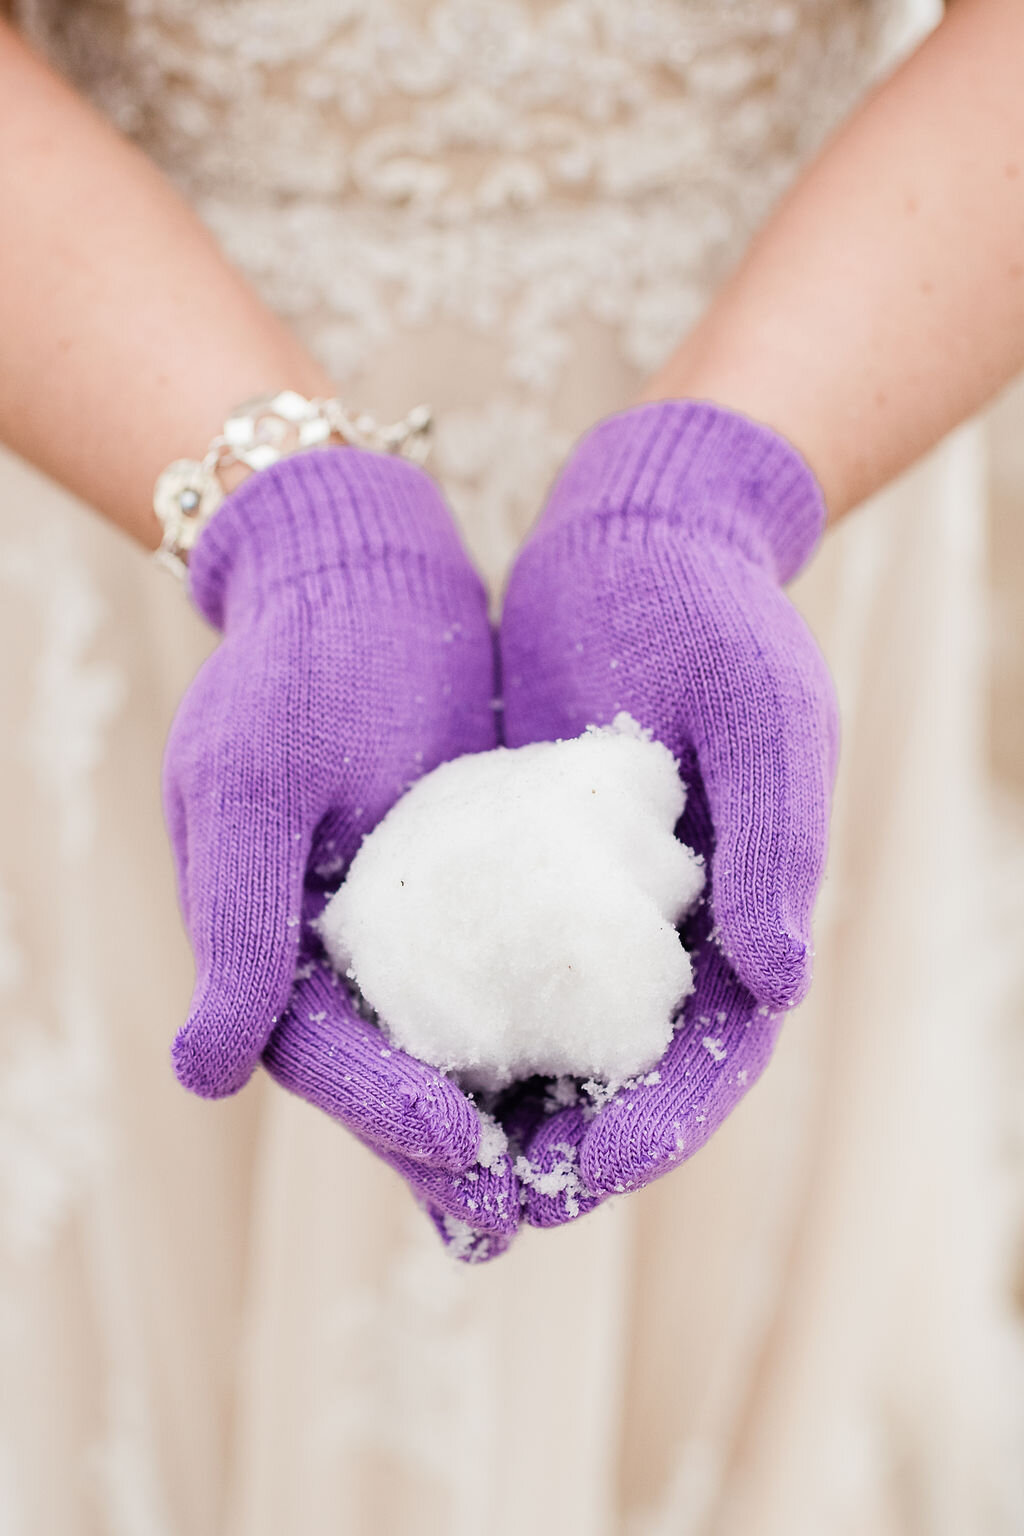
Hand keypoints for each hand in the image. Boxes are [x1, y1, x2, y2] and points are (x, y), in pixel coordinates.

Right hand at [164, 446, 517, 1254]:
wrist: (363, 568)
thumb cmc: (299, 663)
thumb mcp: (252, 779)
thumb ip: (236, 924)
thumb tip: (201, 1074)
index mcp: (264, 940)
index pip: (325, 1056)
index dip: (387, 1111)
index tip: (465, 1151)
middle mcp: (330, 949)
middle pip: (394, 1073)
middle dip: (462, 1148)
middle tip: (536, 1210)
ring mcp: (405, 921)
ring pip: (460, 1040)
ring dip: (516, 1108)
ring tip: (588, 1172)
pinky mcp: (473, 884)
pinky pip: (514, 972)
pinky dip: (554, 1020)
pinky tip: (618, 1058)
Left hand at [499, 400, 837, 1222]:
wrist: (637, 536)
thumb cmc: (718, 616)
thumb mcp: (763, 715)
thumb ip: (779, 847)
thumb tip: (781, 987)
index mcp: (750, 914)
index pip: (713, 1059)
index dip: (656, 1131)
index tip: (579, 1182)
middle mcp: (670, 929)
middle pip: (622, 1075)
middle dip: (559, 1151)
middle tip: (477, 1212)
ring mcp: (591, 903)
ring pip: (546, 1035)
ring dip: (494, 1107)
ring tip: (422, 1173)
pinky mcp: (523, 868)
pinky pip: (486, 961)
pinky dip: (449, 1016)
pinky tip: (385, 1055)